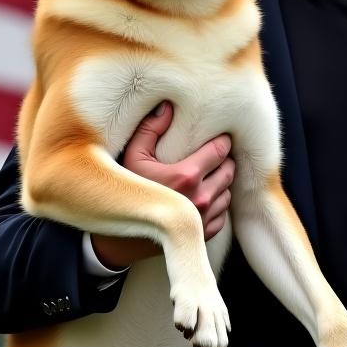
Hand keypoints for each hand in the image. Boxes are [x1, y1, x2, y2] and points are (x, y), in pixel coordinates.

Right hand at [90, 102, 235, 268]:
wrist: (117, 239)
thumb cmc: (124, 191)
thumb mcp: (131, 156)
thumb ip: (150, 129)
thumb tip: (168, 106)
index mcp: (186, 176)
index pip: (220, 151)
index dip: (223, 142)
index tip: (220, 137)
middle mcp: (200, 199)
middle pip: (229, 171)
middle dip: (224, 161)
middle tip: (214, 155)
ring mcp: (204, 219)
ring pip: (228, 192)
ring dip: (222, 183)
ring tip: (208, 175)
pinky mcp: (205, 235)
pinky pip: (223, 214)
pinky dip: (217, 204)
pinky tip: (204, 197)